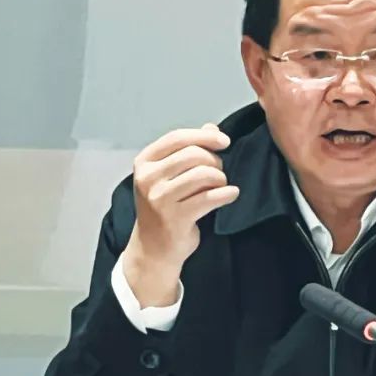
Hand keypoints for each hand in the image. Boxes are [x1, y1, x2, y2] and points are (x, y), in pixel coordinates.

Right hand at [121, 124, 239, 307]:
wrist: (153, 248)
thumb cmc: (165, 206)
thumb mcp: (169, 175)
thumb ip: (188, 149)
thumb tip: (211, 128)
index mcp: (144, 162)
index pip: (178, 138)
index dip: (204, 137)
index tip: (224, 141)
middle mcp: (148, 178)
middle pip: (194, 154)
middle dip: (214, 161)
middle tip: (218, 174)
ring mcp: (160, 199)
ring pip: (204, 174)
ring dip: (220, 178)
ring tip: (220, 186)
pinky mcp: (175, 218)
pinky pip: (210, 197)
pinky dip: (227, 193)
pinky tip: (232, 194)